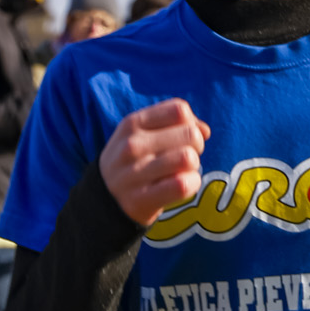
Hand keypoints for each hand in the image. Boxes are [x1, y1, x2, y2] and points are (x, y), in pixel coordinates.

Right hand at [99, 99, 210, 227]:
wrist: (105, 198)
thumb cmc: (134, 160)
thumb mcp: (143, 133)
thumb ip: (175, 123)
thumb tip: (204, 130)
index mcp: (132, 123)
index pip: (180, 110)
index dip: (190, 123)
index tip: (182, 136)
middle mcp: (131, 146)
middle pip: (190, 134)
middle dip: (196, 146)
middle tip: (183, 157)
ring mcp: (134, 173)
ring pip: (188, 158)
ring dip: (193, 166)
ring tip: (180, 171)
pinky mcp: (142, 199)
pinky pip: (183, 185)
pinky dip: (191, 184)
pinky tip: (181, 186)